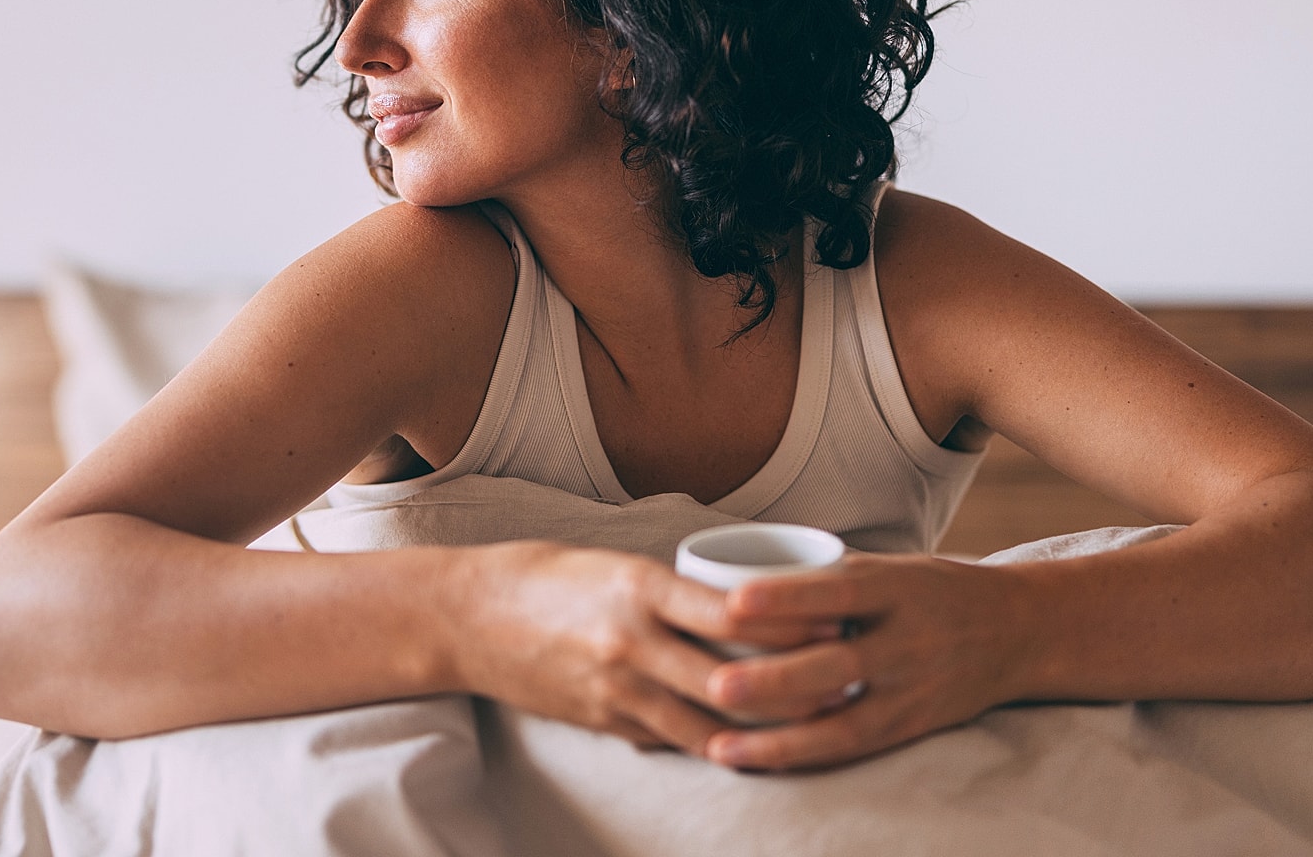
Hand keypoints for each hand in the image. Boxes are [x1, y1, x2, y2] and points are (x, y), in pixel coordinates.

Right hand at [449, 541, 832, 754]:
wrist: (466, 616)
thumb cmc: (545, 577)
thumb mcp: (614, 565)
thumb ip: (673, 588)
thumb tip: (744, 606)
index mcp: (640, 586)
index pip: (733, 611)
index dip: (791, 623)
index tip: (836, 621)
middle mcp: (632, 640)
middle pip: (734, 677)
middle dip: (795, 687)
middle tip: (846, 683)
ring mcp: (617, 688)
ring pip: (711, 723)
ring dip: (766, 730)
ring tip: (816, 725)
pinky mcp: (605, 721)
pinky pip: (674, 740)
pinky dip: (716, 744)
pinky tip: (753, 747)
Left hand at [697, 553, 1032, 769]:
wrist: (1018, 631)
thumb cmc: (932, 590)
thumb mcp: (890, 568)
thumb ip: (827, 576)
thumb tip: (738, 571)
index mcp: (898, 589)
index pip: (838, 591)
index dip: (787, 597)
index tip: (733, 601)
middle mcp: (908, 641)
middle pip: (838, 665)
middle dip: (775, 681)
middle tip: (715, 686)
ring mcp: (913, 690)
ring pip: (844, 723)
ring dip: (781, 741)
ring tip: (722, 747)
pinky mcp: (913, 726)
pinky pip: (855, 749)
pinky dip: (806, 758)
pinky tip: (759, 764)